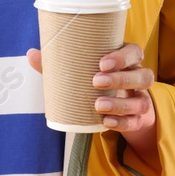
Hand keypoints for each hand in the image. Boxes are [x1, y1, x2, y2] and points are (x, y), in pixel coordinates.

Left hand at [26, 42, 155, 133]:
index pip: (134, 52)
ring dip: (120, 104)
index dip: (122, 57)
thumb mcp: (82, 70)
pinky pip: (135, 121)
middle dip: (120, 79)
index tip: (101, 63)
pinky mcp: (139, 119)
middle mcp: (138, 78)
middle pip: (142, 75)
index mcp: (127, 60)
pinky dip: (122, 123)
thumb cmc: (98, 81)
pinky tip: (106, 122)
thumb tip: (32, 53)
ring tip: (98, 105)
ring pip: (141, 100)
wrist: (119, 107)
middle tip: (96, 82)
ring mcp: (141, 99)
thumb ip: (59, 63)